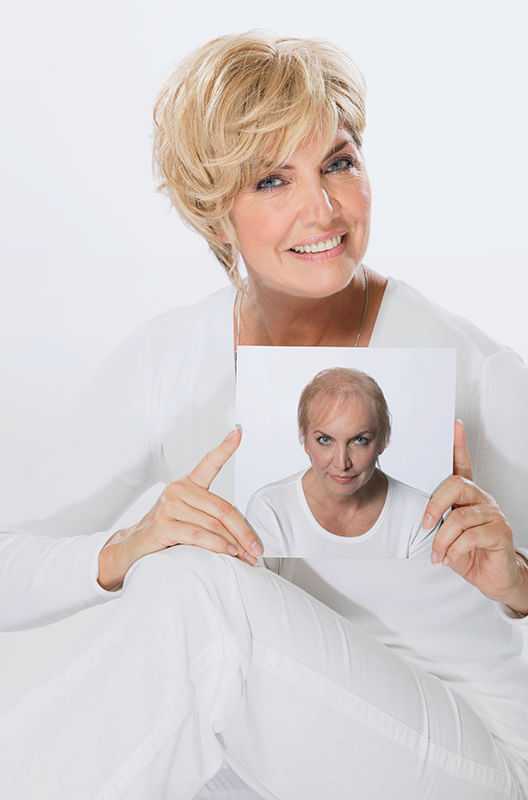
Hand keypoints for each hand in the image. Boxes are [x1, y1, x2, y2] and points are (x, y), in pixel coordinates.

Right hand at [98, 427, 262, 588]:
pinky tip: (228, 552)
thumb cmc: (167, 530)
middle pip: (222, 509)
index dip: (225, 447)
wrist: (134, 546)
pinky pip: (198, 535)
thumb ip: (213, 518)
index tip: (238, 432)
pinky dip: (217, 546)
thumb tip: (245, 537)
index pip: (209, 462)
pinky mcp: (163, 525)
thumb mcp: (191, 517)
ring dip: (234, 544)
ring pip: (213, 525)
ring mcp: (169, 506)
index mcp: (188, 484)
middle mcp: (178, 490)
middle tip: (257, 549)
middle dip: (244, 532)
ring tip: (246, 556)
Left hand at [421, 419, 524, 604]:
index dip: (458, 445)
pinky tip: (451, 558)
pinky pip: (470, 536)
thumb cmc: (469, 553)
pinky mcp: (500, 532)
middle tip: (425, 525)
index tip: (454, 426)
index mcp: (468, 497)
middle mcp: (482, 500)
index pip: (462, 465)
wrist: (493, 578)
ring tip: (438, 554)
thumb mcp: (446, 534)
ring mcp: (493, 514)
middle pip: (455, 485)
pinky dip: (454, 550)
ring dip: (442, 539)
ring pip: (458, 518)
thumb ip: (437, 519)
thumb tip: (420, 513)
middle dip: (434, 505)